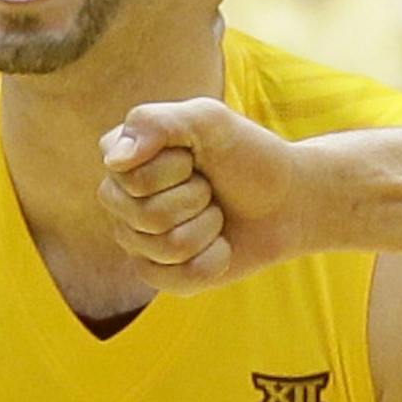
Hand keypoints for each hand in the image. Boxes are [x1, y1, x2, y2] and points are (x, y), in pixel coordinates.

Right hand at [100, 98, 302, 292]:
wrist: (286, 200)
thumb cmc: (246, 156)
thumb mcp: (211, 122)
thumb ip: (159, 122)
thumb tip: (115, 160)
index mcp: (121, 157)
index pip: (134, 178)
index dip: (179, 169)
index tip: (197, 158)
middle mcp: (118, 199)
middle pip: (149, 216)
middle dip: (197, 199)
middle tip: (210, 188)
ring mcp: (136, 240)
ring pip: (169, 248)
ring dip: (209, 227)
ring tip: (216, 213)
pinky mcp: (159, 274)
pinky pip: (180, 279)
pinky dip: (214, 260)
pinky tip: (219, 245)